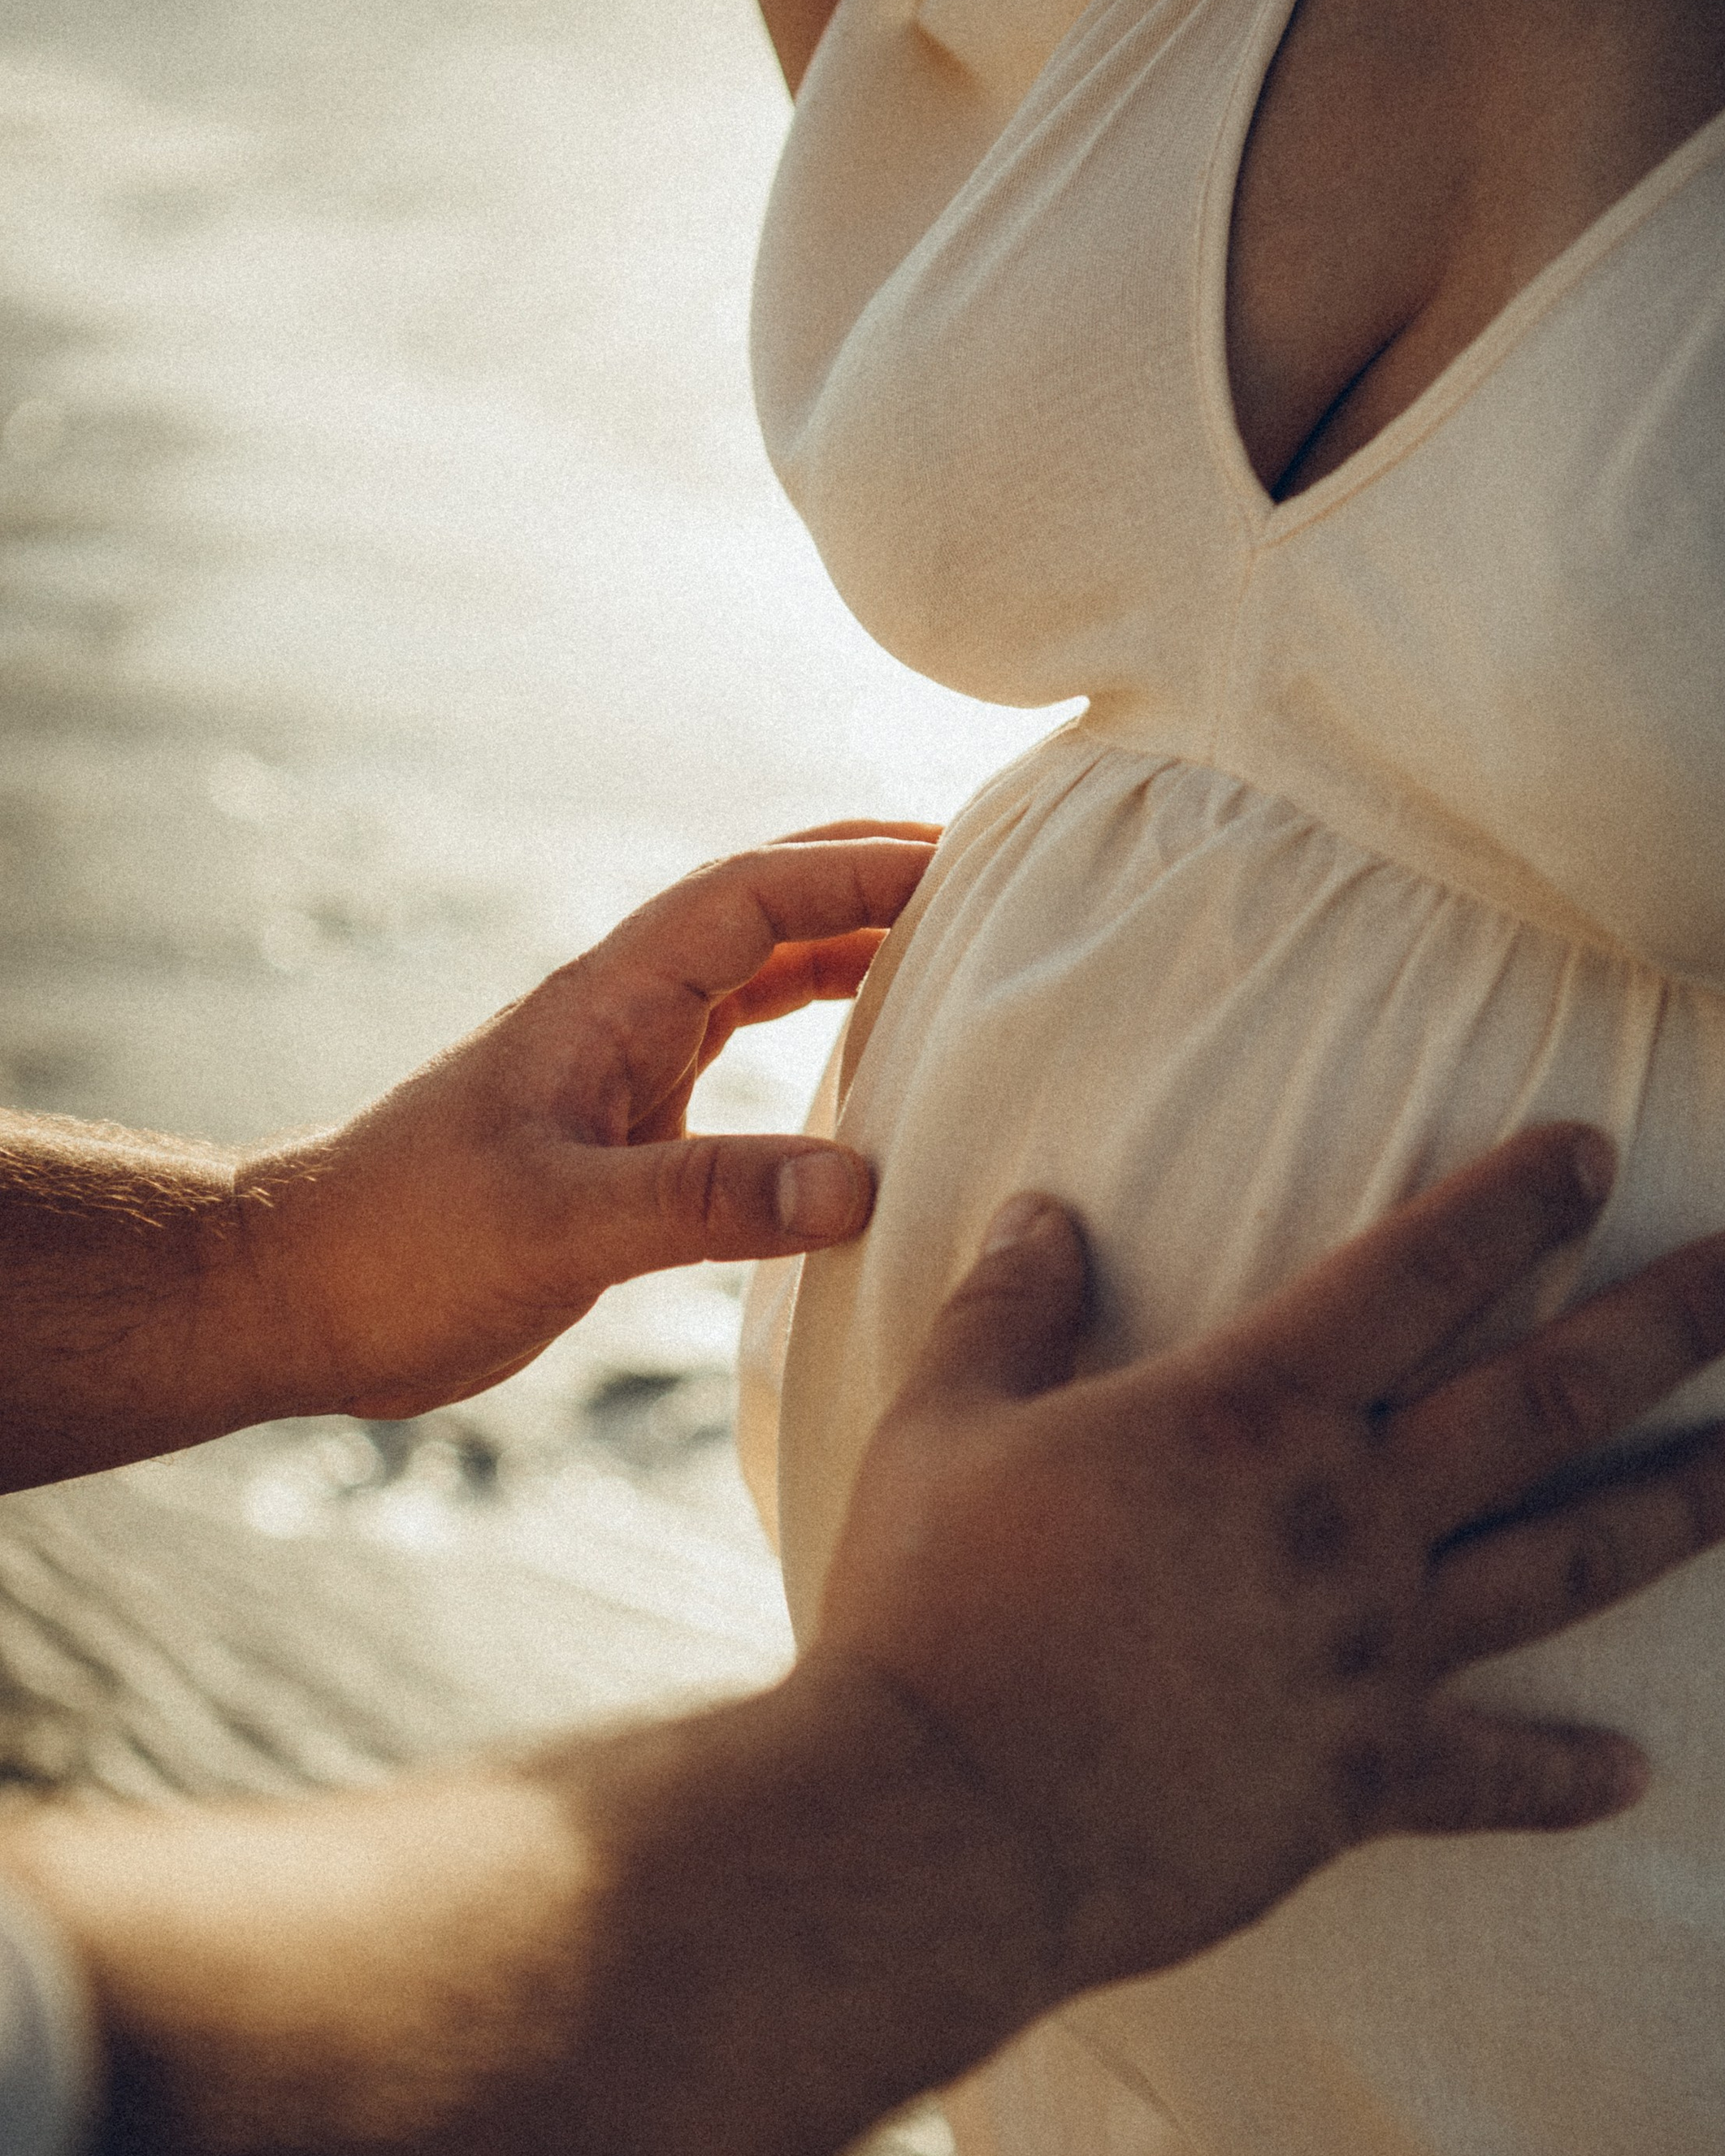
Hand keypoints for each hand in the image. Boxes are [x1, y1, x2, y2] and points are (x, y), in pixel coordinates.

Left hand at [241, 826, 935, 1419]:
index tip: (972, 859)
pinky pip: (739, 1060)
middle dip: (873, 881)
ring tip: (961, 953)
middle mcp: (623, 1017)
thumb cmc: (404, 1246)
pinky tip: (870, 1075)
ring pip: (759, 981)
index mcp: (608, 1001)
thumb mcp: (559, 1223)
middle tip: (991, 873)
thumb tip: (858, 1183)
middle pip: (769, 912)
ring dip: (853, 956)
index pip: (757, 895)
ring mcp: (622, 1072)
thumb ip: (707, 1199)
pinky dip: (815, 1044)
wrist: (301, 1296)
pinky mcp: (620, 1137)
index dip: (863, 868)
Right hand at [810, 1125, 1724, 2008]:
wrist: (941, 1823)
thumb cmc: (928, 1611)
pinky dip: (1566, 1774)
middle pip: (1544, 1401)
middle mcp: (1347, 1522)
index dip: (1516, 1203)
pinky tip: (1639, 1769)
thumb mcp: (942, 1425)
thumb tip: (1042, 1211)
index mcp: (1252, 1414)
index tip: (1601, 1152)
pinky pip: (1491, 1777)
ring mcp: (1370, 1657)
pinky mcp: (1358, 1783)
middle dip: (1666, 1326)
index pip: (1419, 1272)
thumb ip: (1009, 1310)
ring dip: (1677, 1505)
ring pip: (1564, 1562)